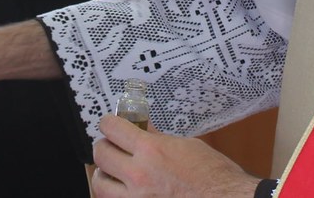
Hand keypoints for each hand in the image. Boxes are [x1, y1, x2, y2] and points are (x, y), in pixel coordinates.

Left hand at [92, 115, 258, 197]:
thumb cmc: (213, 176)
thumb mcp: (185, 146)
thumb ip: (157, 138)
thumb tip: (142, 127)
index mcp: (151, 151)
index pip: (112, 129)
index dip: (108, 123)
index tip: (110, 123)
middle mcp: (139, 175)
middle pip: (100, 154)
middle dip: (104, 146)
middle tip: (111, 145)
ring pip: (99, 184)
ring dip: (104, 174)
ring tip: (113, 171)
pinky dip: (116, 194)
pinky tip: (125, 190)